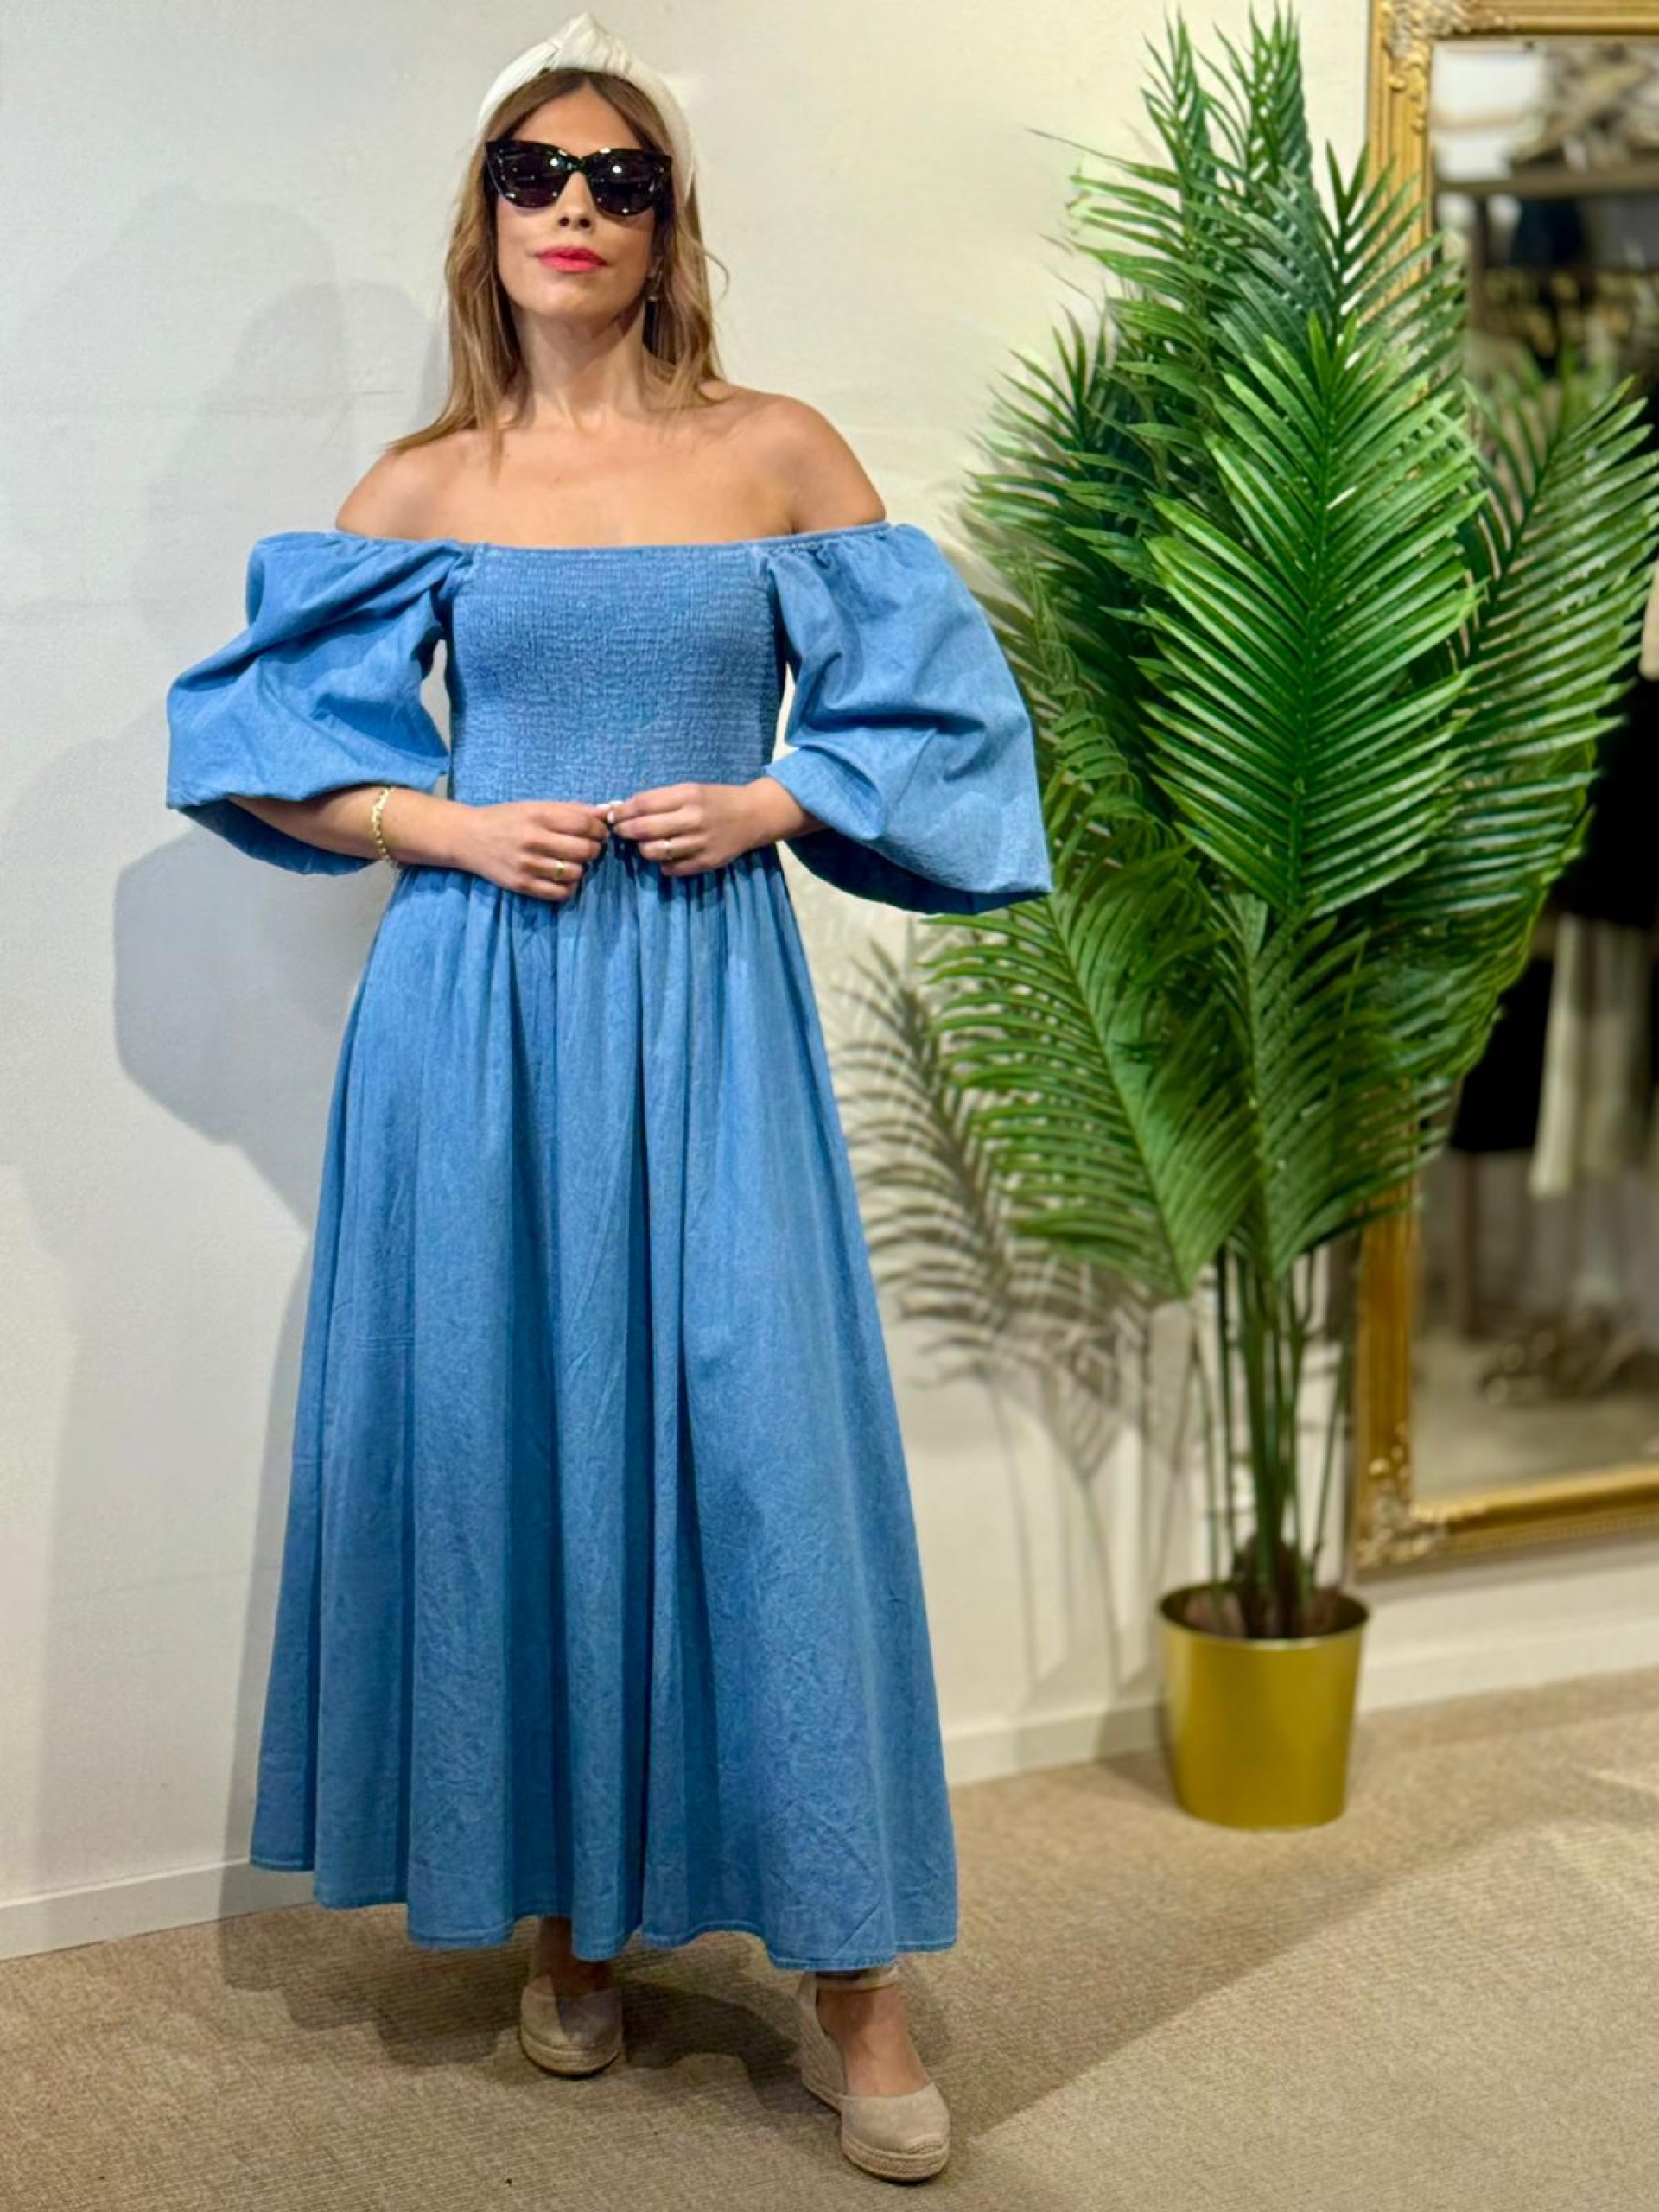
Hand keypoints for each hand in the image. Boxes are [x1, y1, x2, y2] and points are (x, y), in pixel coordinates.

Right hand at [452, 798, 610, 900]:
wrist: (467, 837)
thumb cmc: (506, 819)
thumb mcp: (535, 806)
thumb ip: (570, 809)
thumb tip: (606, 812)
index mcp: (538, 815)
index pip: (584, 823)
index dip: (599, 829)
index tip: (599, 832)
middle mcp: (533, 840)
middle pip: (584, 850)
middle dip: (594, 849)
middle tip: (588, 847)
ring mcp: (527, 865)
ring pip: (576, 873)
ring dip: (581, 868)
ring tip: (571, 862)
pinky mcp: (522, 885)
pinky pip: (561, 893)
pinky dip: (569, 887)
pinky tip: (562, 877)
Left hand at [610, 778, 820, 875]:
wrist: (754, 816)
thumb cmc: (716, 800)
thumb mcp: (691, 790)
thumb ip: (661, 800)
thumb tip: (624, 810)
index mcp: (688, 795)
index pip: (643, 804)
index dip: (622, 811)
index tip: (613, 815)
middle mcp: (693, 819)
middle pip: (644, 829)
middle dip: (625, 831)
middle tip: (620, 831)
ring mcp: (700, 843)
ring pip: (654, 852)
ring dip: (643, 849)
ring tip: (645, 843)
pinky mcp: (706, 862)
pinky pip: (671, 869)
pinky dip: (662, 864)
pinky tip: (666, 855)